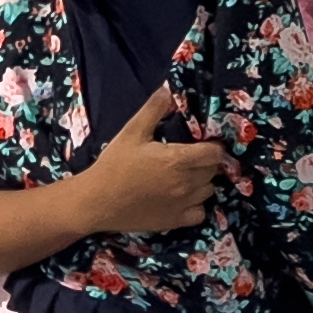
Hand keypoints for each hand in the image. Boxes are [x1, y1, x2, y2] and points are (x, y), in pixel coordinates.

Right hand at [80, 82, 228, 234]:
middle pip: (213, 171)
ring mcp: (182, 205)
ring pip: (208, 190)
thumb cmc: (115, 165)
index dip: (213, 146)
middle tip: (191, 156)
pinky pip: (200, 213)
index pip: (215, 153)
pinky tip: (182, 197)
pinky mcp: (175, 222)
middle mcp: (186, 184)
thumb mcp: (132, 131)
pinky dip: (196, 205)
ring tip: (186, 175)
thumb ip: (154, 109)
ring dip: (202, 181)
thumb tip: (168, 90)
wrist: (97, 201)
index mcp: (179, 160)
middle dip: (206, 161)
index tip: (203, 142)